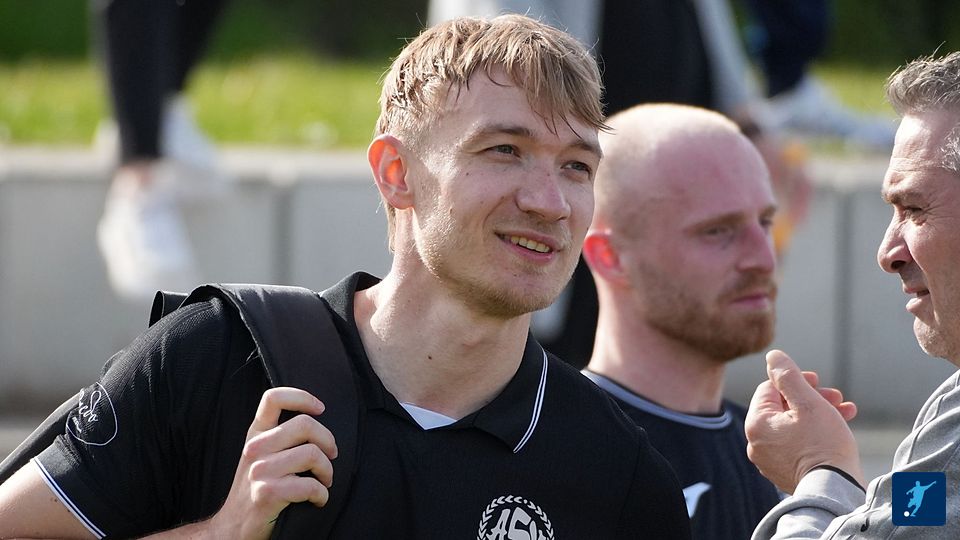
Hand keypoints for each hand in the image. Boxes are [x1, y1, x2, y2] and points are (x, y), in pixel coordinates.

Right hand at [207, 387, 337, 539]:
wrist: (232, 529)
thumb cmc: (254, 491)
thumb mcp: (259, 456)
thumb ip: (279, 436)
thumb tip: (316, 420)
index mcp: (255, 434)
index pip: (274, 398)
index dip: (303, 397)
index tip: (320, 409)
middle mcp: (255, 448)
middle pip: (305, 424)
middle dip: (328, 440)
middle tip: (331, 456)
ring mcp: (260, 471)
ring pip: (312, 454)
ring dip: (328, 471)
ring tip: (325, 481)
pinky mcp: (267, 493)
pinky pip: (311, 486)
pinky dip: (322, 495)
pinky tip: (318, 500)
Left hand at [745, 350, 863, 493]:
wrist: (836, 491)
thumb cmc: (824, 445)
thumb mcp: (808, 402)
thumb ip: (788, 376)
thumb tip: (773, 356)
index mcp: (756, 424)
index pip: (770, 388)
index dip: (795, 380)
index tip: (818, 382)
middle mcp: (756, 443)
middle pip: (782, 407)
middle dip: (811, 397)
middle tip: (837, 397)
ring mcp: (769, 460)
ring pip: (792, 425)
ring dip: (818, 413)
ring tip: (845, 411)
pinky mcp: (784, 471)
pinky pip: (796, 443)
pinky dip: (815, 433)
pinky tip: (839, 429)